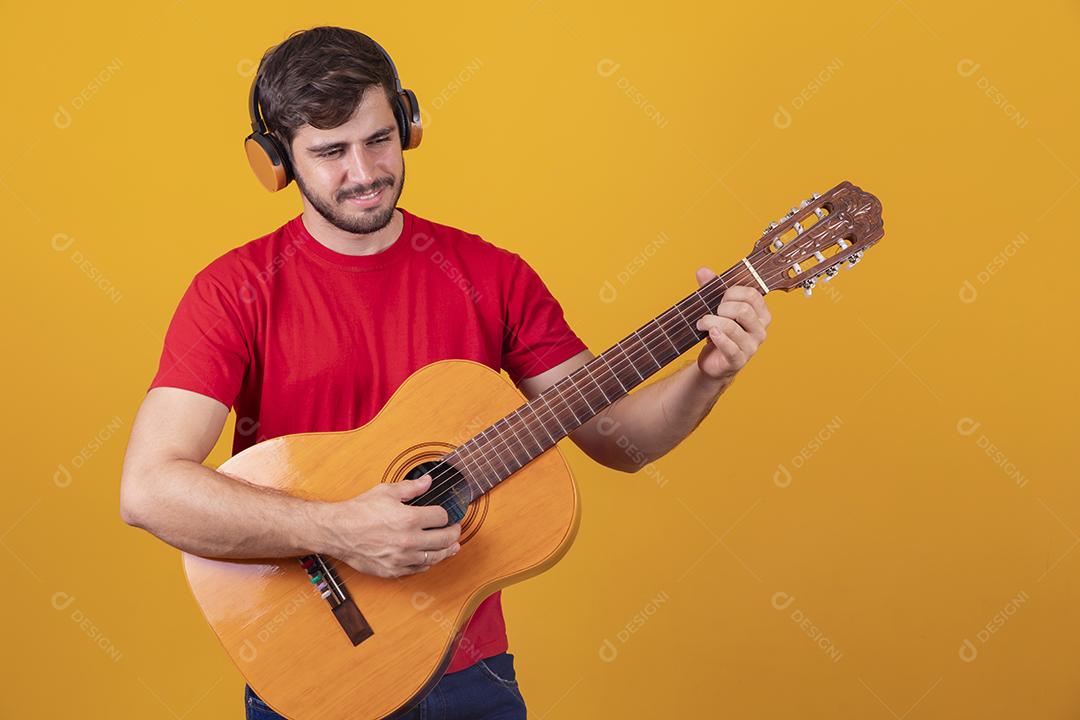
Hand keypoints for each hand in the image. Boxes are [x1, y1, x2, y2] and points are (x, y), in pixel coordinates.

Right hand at [315, 474, 460, 577]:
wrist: (337, 531)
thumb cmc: (359, 511)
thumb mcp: (386, 492)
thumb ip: (411, 488)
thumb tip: (428, 481)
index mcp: (409, 519)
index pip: (441, 517)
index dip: (446, 514)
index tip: (445, 514)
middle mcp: (408, 541)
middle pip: (444, 539)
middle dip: (454, 533)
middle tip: (456, 529)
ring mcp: (401, 558)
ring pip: (435, 557)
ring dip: (447, 551)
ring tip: (452, 546)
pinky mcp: (393, 570)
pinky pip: (419, 569)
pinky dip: (428, 563)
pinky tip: (430, 557)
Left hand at [693, 268, 770, 383]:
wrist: (713, 361)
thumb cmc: (720, 331)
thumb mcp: (716, 307)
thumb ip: (711, 288)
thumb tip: (702, 271)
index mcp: (761, 314)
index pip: (752, 295)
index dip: (732, 292)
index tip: (721, 299)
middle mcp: (760, 330)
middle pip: (743, 310)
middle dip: (723, 307)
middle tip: (713, 312)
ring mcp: (751, 346)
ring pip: (732, 327)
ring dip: (711, 321)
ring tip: (702, 323)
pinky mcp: (739, 360)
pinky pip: (729, 347)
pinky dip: (718, 337)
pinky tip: (710, 333)